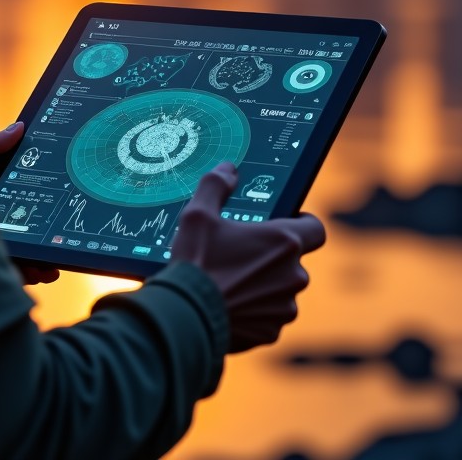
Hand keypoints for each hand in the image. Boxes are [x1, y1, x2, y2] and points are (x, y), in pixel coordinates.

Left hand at [0, 122, 60, 285]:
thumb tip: (19, 126)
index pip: (28, 198)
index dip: (46, 196)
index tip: (63, 192)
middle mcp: (1, 226)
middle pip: (35, 227)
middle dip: (51, 229)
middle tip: (64, 226)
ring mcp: (2, 248)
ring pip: (34, 253)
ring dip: (49, 255)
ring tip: (56, 255)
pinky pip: (25, 273)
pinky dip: (40, 272)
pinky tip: (47, 269)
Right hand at [170, 162, 325, 352]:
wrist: (185, 314)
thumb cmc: (196, 260)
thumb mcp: (198, 214)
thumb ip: (216, 185)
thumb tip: (228, 169)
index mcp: (283, 242)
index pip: (316, 229)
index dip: (303, 224)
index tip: (286, 223)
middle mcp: (294, 275)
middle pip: (293, 261)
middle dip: (272, 257)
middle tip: (240, 252)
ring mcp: (285, 307)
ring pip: (281, 290)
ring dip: (264, 285)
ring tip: (230, 280)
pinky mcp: (272, 331)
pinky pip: (269, 316)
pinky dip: (254, 310)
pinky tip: (228, 303)